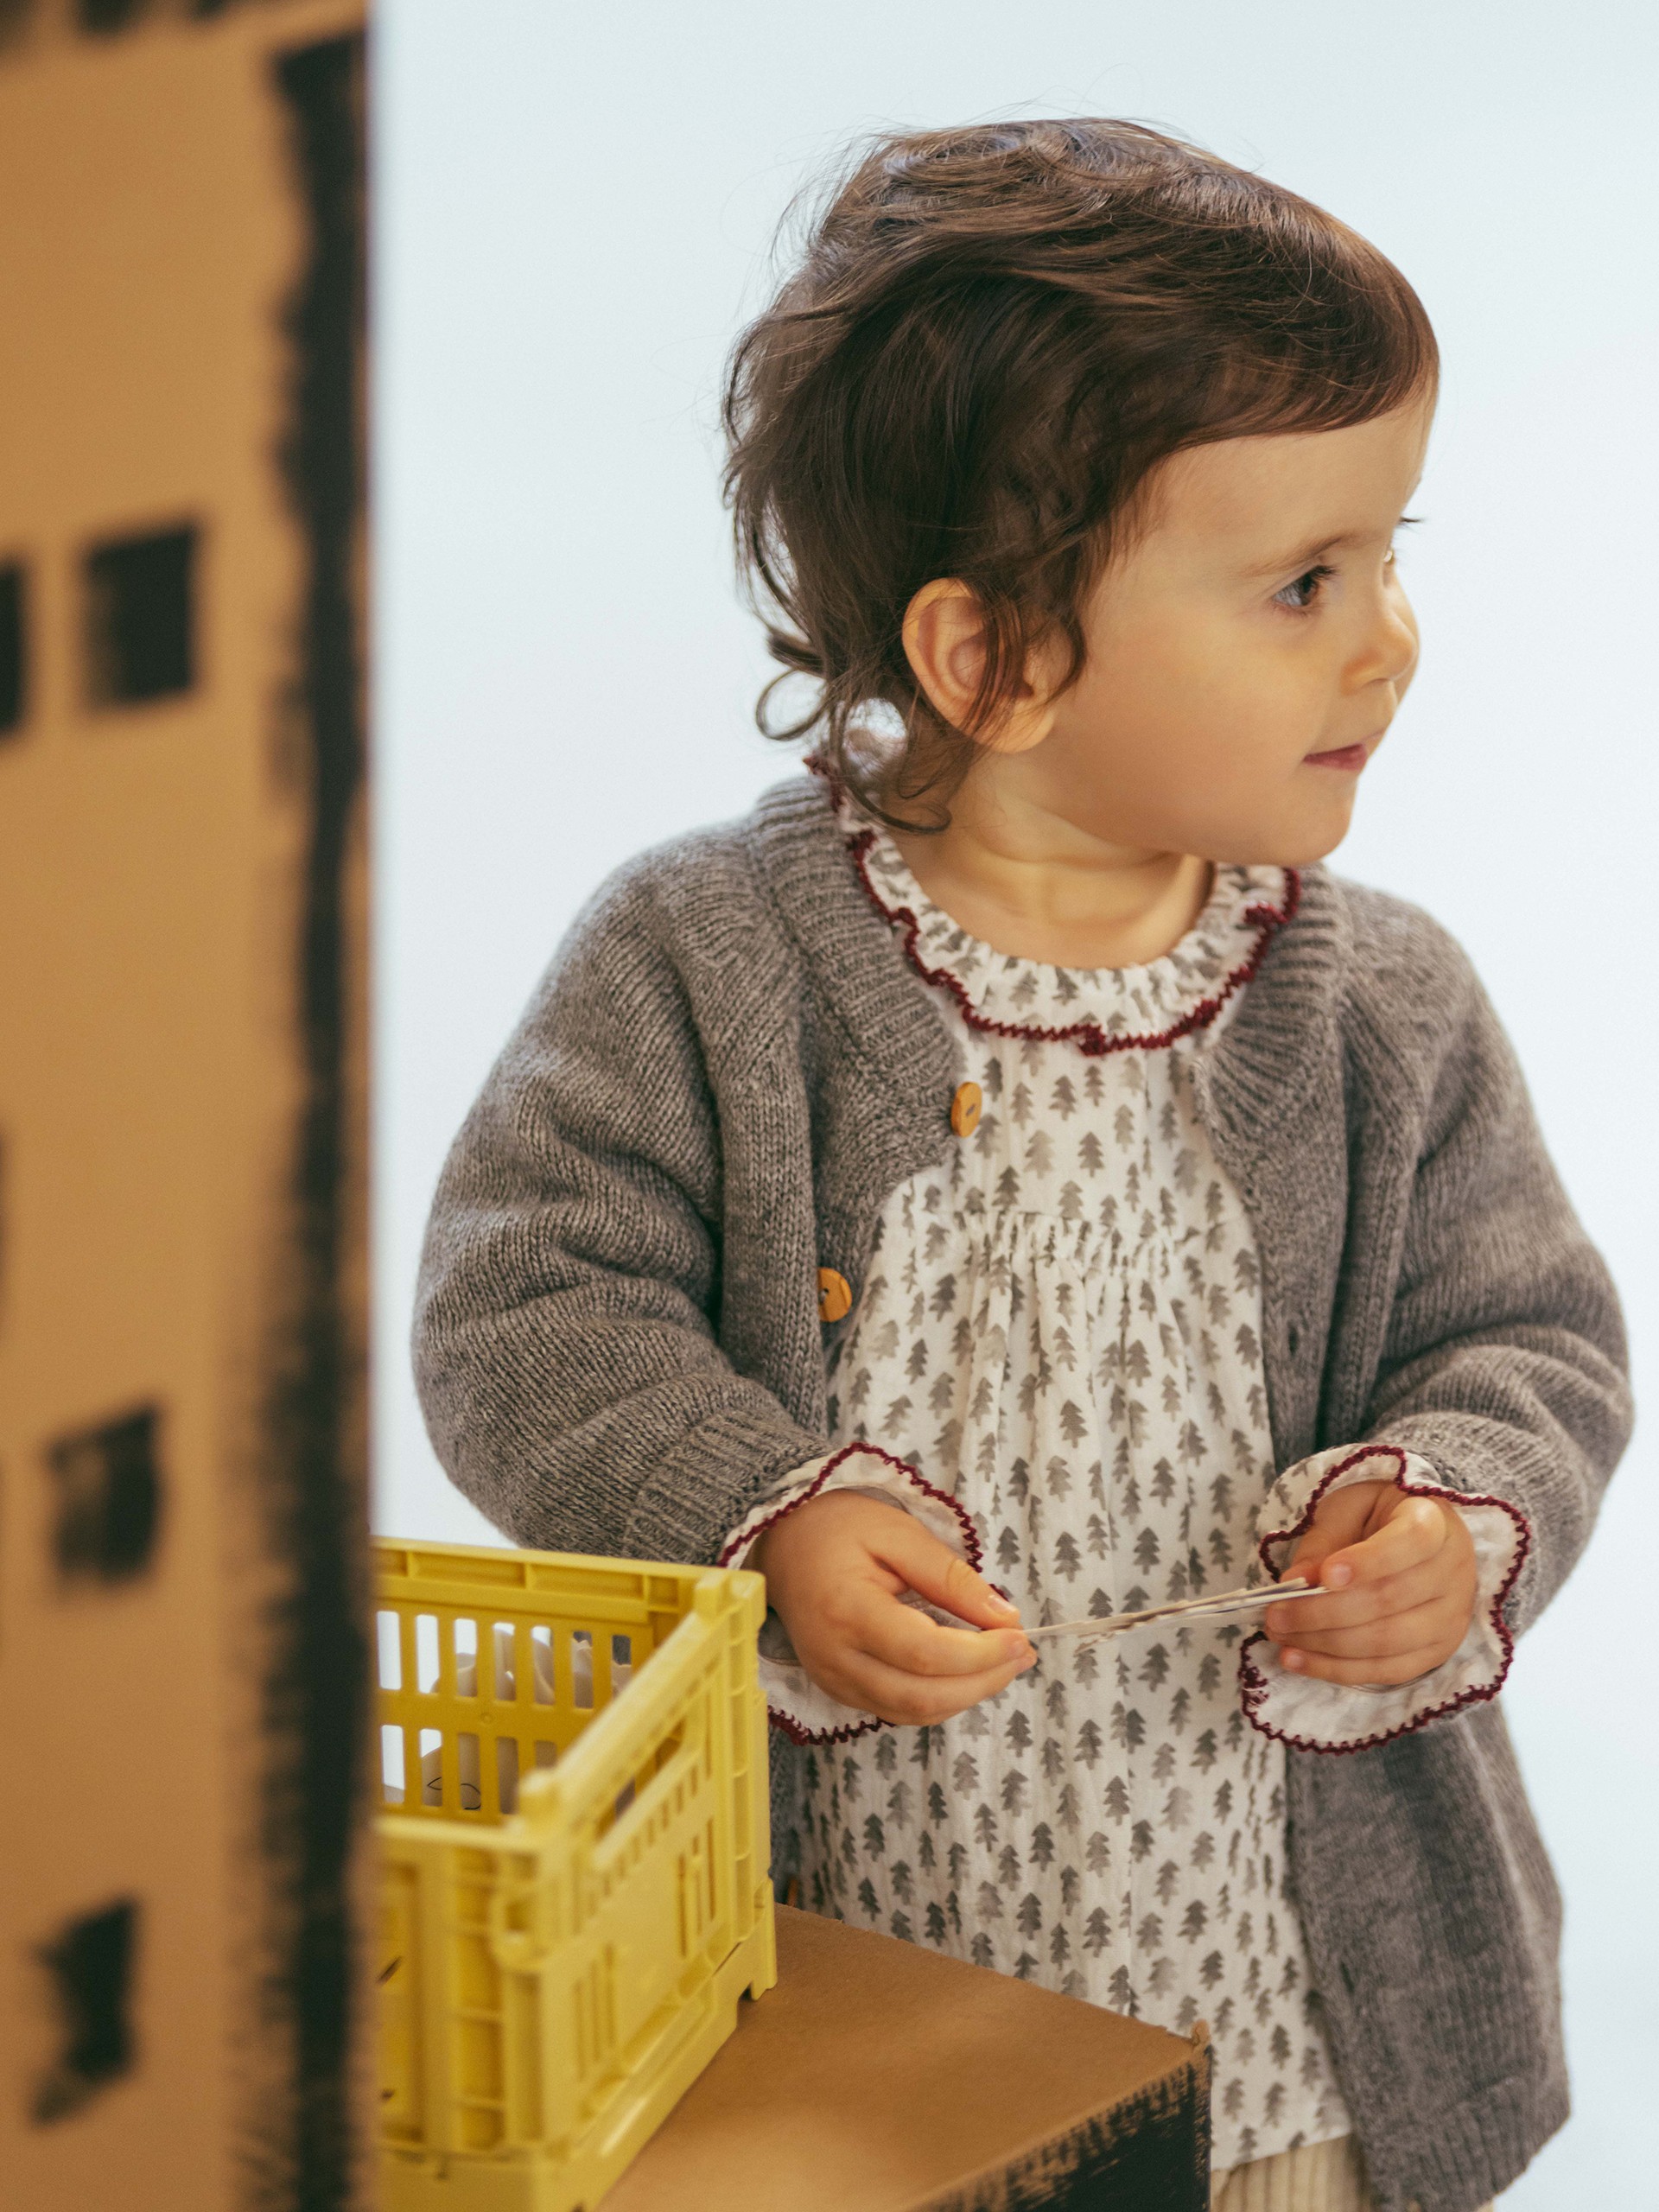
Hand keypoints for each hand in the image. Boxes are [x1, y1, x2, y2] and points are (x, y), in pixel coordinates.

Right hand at [751, 1490, 1036, 1724]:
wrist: (782, 1543)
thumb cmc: (838, 1528)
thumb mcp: (899, 1533)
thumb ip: (950, 1577)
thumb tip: (1004, 1617)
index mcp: (846, 1611)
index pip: (925, 1654)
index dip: (980, 1654)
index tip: (1020, 1634)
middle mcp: (835, 1658)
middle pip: (922, 1697)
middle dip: (983, 1681)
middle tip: (1022, 1652)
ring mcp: (833, 1680)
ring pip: (913, 1713)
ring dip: (967, 1695)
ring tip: (1003, 1661)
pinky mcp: (838, 1689)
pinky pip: (897, 1710)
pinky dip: (940, 1698)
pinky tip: (965, 1670)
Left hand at [1263, 1478, 1477, 1686]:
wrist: (1419, 1540)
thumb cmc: (1378, 1516)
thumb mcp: (1348, 1508)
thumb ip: (1324, 1541)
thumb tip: (1297, 1581)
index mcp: (1435, 1523)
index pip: (1411, 1542)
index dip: (1369, 1561)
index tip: (1325, 1574)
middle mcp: (1453, 1573)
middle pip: (1390, 1600)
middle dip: (1324, 1611)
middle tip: (1276, 1612)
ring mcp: (1451, 1619)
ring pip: (1387, 1642)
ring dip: (1325, 1644)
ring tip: (1281, 1636)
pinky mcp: (1437, 1653)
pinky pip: (1387, 1671)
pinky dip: (1338, 1669)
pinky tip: (1298, 1660)